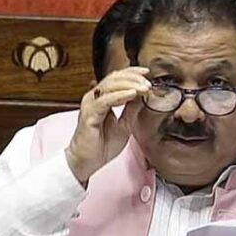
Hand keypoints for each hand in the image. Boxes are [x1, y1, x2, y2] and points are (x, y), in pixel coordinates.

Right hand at [65, 67, 150, 184]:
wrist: (87, 162)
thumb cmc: (102, 145)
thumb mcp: (125, 125)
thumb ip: (132, 109)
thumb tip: (144, 95)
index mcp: (102, 98)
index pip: (117, 78)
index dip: (132, 73)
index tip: (147, 72)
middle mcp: (94, 98)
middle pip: (114, 78)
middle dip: (133, 77)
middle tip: (148, 82)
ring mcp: (90, 104)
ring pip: (110, 86)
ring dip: (129, 84)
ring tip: (144, 87)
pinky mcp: (89, 114)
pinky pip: (105, 101)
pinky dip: (120, 96)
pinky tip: (132, 94)